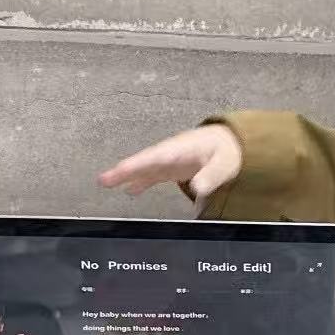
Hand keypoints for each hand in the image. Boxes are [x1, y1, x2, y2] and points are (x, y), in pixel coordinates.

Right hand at [97, 124, 242, 199]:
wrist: (231, 143)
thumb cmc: (227, 150)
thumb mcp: (224, 164)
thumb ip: (211, 176)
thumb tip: (198, 188)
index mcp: (180, 149)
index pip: (156, 157)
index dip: (139, 164)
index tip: (124, 169)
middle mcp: (170, 154)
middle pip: (143, 162)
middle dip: (124, 170)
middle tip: (103, 179)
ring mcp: (169, 161)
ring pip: (144, 168)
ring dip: (126, 176)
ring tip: (106, 183)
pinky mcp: (172, 168)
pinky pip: (152, 175)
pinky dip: (141, 182)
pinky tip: (130, 191)